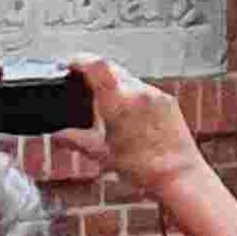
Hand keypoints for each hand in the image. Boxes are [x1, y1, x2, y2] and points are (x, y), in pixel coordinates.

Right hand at [55, 57, 202, 197]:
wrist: (178, 175)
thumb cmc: (142, 168)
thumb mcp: (101, 154)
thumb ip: (75, 140)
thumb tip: (57, 135)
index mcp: (119, 102)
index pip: (97, 64)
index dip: (80, 60)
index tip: (69, 65)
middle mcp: (138, 92)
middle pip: (111, 68)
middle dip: (94, 73)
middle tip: (82, 86)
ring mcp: (155, 94)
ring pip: (128, 78)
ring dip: (113, 84)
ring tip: (104, 104)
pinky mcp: (167, 100)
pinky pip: (143, 89)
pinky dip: (131, 94)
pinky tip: (128, 114)